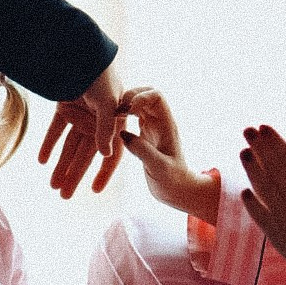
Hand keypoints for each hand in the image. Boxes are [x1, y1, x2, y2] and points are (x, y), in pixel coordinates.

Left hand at [38, 63, 124, 198]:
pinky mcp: (64, 107)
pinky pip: (56, 131)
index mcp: (114, 122)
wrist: (79, 50)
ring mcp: (80, 115)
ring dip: (61, 164)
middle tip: (64, 195)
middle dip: (74, 175)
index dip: (104, 172)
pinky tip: (42, 161)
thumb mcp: (106, 101)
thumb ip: (105, 128)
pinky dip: (49, 144)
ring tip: (52, 185)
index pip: (111, 153)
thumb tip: (105, 153)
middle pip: (85, 154)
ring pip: (69, 146)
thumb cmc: (100, 74)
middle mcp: (97, 121)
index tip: (94, 191)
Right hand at [118, 88, 218, 223]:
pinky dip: (120, 115)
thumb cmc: (172, 181)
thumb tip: (124, 135)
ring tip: (109, 117)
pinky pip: (131, 116)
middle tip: (115, 110)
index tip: (127, 110)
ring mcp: (151, 126)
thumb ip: (143, 151)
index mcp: (166, 124)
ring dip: (123, 104)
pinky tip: (109, 126)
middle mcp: (159, 121)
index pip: (157, 96)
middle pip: (145, 94)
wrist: (176, 190)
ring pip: (137, 103)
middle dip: (129, 96)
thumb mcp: (159, 168)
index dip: (141, 97)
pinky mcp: (143, 134)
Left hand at [239, 127, 285, 284]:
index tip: (264, 127)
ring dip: (253, 171)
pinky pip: (262, 217)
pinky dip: (253, 205)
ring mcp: (285, 216)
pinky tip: (244, 190)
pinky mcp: (276, 233)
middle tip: (247, 130)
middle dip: (261, 148)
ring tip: (243, 151)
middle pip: (275, 169)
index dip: (276, 142)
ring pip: (266, 189)